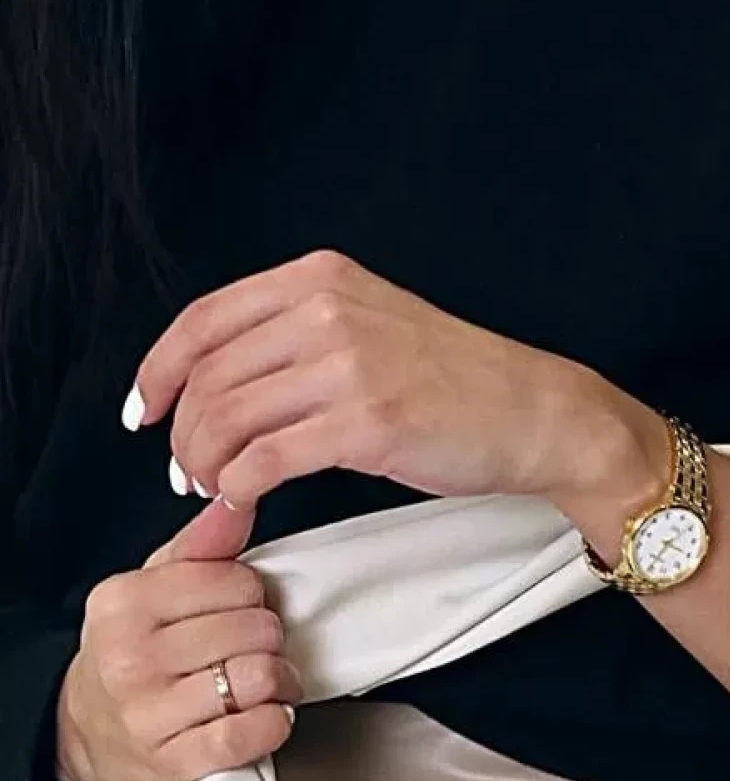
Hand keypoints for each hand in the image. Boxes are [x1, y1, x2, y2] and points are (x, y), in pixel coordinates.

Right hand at [55, 499, 304, 780]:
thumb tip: (237, 499)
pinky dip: (275, 722)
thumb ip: (201, 546)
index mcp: (124, 603)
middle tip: (259, 649)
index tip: (243, 608)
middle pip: (255, 629)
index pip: (235, 580)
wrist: (90, 735)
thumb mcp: (152, 590)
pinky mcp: (177, 762)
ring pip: (260, 678)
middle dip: (270, 639)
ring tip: (269, 684)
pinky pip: (253, 732)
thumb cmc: (132, 656)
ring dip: (282, 682)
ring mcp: (150, 714)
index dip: (254, 594)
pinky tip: (266, 715)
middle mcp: (131, 658)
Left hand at [124, 249, 634, 512]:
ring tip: (213, 490)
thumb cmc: (457, 384)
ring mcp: (346, 365)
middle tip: (184, 473)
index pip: (204, 320)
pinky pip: (268, 459)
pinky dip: (241, 486)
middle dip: (183, 434)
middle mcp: (327, 310)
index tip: (145, 412)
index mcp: (319, 278)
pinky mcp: (365, 423)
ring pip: (230, 418)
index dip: (159, 371)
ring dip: (207, 464)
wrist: (533, 412)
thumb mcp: (370, 324)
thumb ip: (301, 333)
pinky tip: (243, 501)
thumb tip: (227, 377)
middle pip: (210, 375)